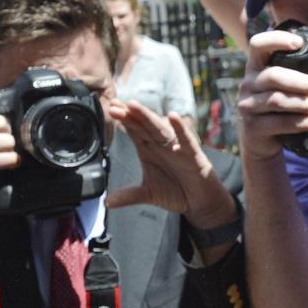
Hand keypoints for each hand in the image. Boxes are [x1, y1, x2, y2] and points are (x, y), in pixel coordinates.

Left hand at [105, 100, 234, 228]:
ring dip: (147, 117)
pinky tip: (173, 117)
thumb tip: (108, 202)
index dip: (124, 120)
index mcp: (149, 150)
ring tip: (134, 106)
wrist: (199, 200)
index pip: (135, 131)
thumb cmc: (175, 190)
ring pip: (160, 129)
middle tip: (116, 105)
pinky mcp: (192, 154)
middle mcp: (161, 145)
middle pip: (143, 126)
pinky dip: (180, 128)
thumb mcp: (149, 194)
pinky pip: (186, 139)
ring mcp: (177, 147)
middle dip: (130, 116)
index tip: (111, 109)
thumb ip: (129, 195)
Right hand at [236, 30, 307, 160]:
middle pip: (273, 76)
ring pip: (277, 100)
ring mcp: (247, 105)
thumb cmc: (277, 107)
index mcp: (255, 67)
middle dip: (299, 81)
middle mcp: (247, 84)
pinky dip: (298, 122)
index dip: (277, 39)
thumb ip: (292, 70)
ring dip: (300, 102)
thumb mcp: (279, 85)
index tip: (299, 43)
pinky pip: (279, 123)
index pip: (258, 44)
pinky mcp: (252, 126)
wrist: (260, 140)